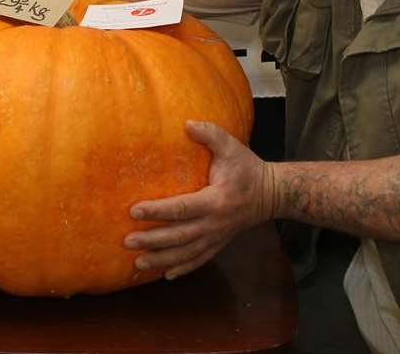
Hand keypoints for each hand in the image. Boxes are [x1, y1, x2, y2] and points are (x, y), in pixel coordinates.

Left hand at [123, 120, 274, 279]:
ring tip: (138, 263)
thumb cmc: (247, 168)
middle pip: (180, 236)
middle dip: (153, 240)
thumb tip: (187, 123)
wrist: (272, 194)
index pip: (182, 208)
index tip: (134, 210)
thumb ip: (210, 134)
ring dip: (162, 260)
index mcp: (216, 201)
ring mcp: (218, 237)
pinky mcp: (220, 243)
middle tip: (127, 241)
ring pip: (187, 253)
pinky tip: (165, 275)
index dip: (158, 210)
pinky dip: (183, 268)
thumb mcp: (231, 146)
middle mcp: (216, 224)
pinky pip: (200, 260)